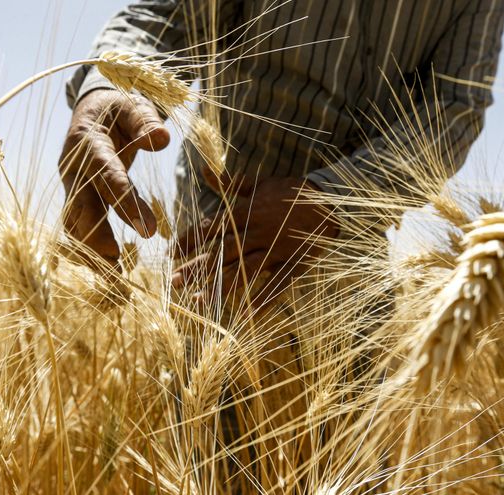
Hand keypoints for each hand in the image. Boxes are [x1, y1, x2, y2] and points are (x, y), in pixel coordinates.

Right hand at [58, 89, 169, 264]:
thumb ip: (146, 122)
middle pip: (81, 206)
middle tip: (120, 262)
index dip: (125, 202)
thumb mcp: (133, 105)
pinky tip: (110, 271)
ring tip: (114, 279)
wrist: (92, 110)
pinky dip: (91, 250)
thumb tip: (163, 138)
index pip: (106, 175)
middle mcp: (73, 167)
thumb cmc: (118, 109)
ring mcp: (71, 185)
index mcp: (87, 142)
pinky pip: (79, 227)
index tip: (147, 229)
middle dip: (98, 236)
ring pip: (75, 223)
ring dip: (91, 250)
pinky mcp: (75, 199)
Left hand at [172, 177, 338, 306]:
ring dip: (221, 287)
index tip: (171, 253)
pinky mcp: (295, 262)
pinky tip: (246, 315)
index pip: (212, 227)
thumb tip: (206, 170)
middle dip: (197, 268)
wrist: (331, 199)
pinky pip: (278, 283)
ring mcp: (277, 248)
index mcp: (248, 210)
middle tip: (175, 282)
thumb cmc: (291, 192)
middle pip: (222, 252)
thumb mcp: (261, 184)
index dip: (190, 240)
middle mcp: (258, 230)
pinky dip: (263, 299)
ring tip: (200, 302)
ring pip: (245, 270)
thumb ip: (232, 183)